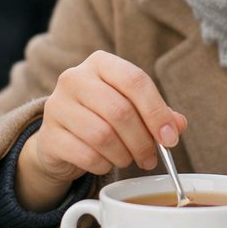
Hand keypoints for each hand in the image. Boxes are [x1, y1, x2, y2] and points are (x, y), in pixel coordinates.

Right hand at [15, 51, 186, 211]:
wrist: (60, 137)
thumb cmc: (102, 116)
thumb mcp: (131, 107)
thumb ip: (157, 113)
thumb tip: (178, 125)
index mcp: (101, 63)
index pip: (135, 80)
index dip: (157, 112)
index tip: (170, 138)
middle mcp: (75, 77)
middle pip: (120, 111)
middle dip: (142, 140)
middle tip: (151, 158)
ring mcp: (57, 105)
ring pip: (103, 135)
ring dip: (124, 154)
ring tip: (129, 159)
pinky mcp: (48, 135)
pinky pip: (86, 155)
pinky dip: (103, 165)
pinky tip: (106, 163)